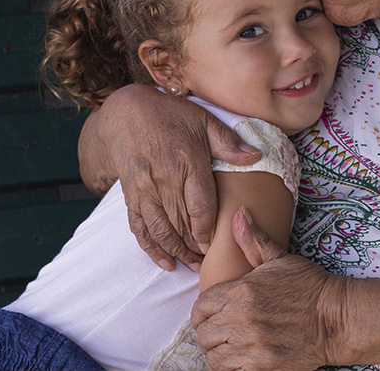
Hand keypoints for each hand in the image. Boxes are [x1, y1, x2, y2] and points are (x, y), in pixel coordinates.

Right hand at [77, 84, 261, 269]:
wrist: (124, 113)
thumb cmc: (168, 115)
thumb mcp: (202, 120)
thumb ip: (227, 142)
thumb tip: (255, 156)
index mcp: (186, 163)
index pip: (199, 207)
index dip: (207, 231)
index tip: (215, 245)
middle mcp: (163, 180)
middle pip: (181, 224)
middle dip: (195, 248)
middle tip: (208, 264)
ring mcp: (144, 190)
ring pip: (160, 230)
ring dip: (176, 252)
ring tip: (191, 266)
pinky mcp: (130, 195)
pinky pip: (139, 227)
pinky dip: (151, 247)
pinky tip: (164, 262)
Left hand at [192, 208, 338, 369]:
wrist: (337, 318)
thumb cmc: (309, 286)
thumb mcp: (280, 258)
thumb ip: (253, 240)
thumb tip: (239, 214)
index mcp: (241, 291)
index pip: (200, 307)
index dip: (203, 311)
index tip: (213, 313)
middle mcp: (242, 320)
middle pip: (204, 333)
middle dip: (210, 332)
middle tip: (223, 331)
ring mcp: (252, 346)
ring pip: (213, 356)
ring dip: (218, 352)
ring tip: (230, 347)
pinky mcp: (262, 368)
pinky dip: (230, 368)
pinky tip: (240, 360)